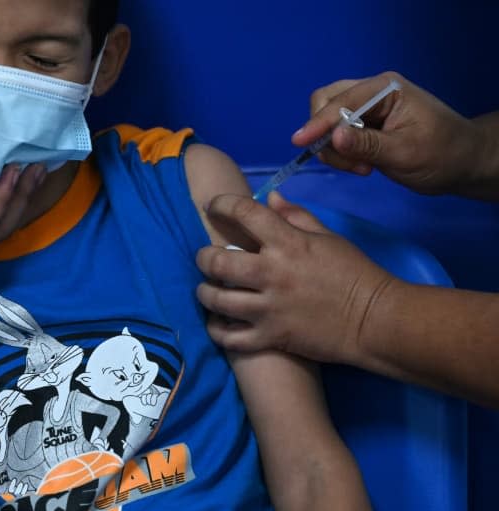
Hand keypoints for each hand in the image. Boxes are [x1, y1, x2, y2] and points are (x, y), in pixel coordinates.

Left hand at [196, 193, 395, 363]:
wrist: (376, 320)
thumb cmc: (354, 273)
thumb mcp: (328, 237)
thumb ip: (296, 216)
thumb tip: (270, 197)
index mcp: (288, 243)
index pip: (244, 212)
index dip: (221, 204)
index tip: (212, 207)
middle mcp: (272, 273)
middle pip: (217, 261)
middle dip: (203, 257)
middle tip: (205, 259)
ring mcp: (269, 308)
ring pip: (217, 300)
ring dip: (205, 293)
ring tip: (207, 290)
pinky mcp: (271, 337)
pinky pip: (229, 337)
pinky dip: (217, 331)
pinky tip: (218, 323)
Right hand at [293, 71, 489, 195]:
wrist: (461, 164)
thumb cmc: (442, 154)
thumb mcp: (405, 152)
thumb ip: (368, 145)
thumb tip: (334, 138)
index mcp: (385, 89)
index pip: (341, 101)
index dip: (319, 122)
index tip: (300, 142)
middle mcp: (371, 93)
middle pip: (327, 103)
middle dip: (326, 134)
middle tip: (348, 162)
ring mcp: (365, 109)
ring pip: (327, 122)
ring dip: (334, 149)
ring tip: (361, 168)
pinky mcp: (362, 126)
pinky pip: (336, 136)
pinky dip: (341, 154)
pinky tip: (363, 166)